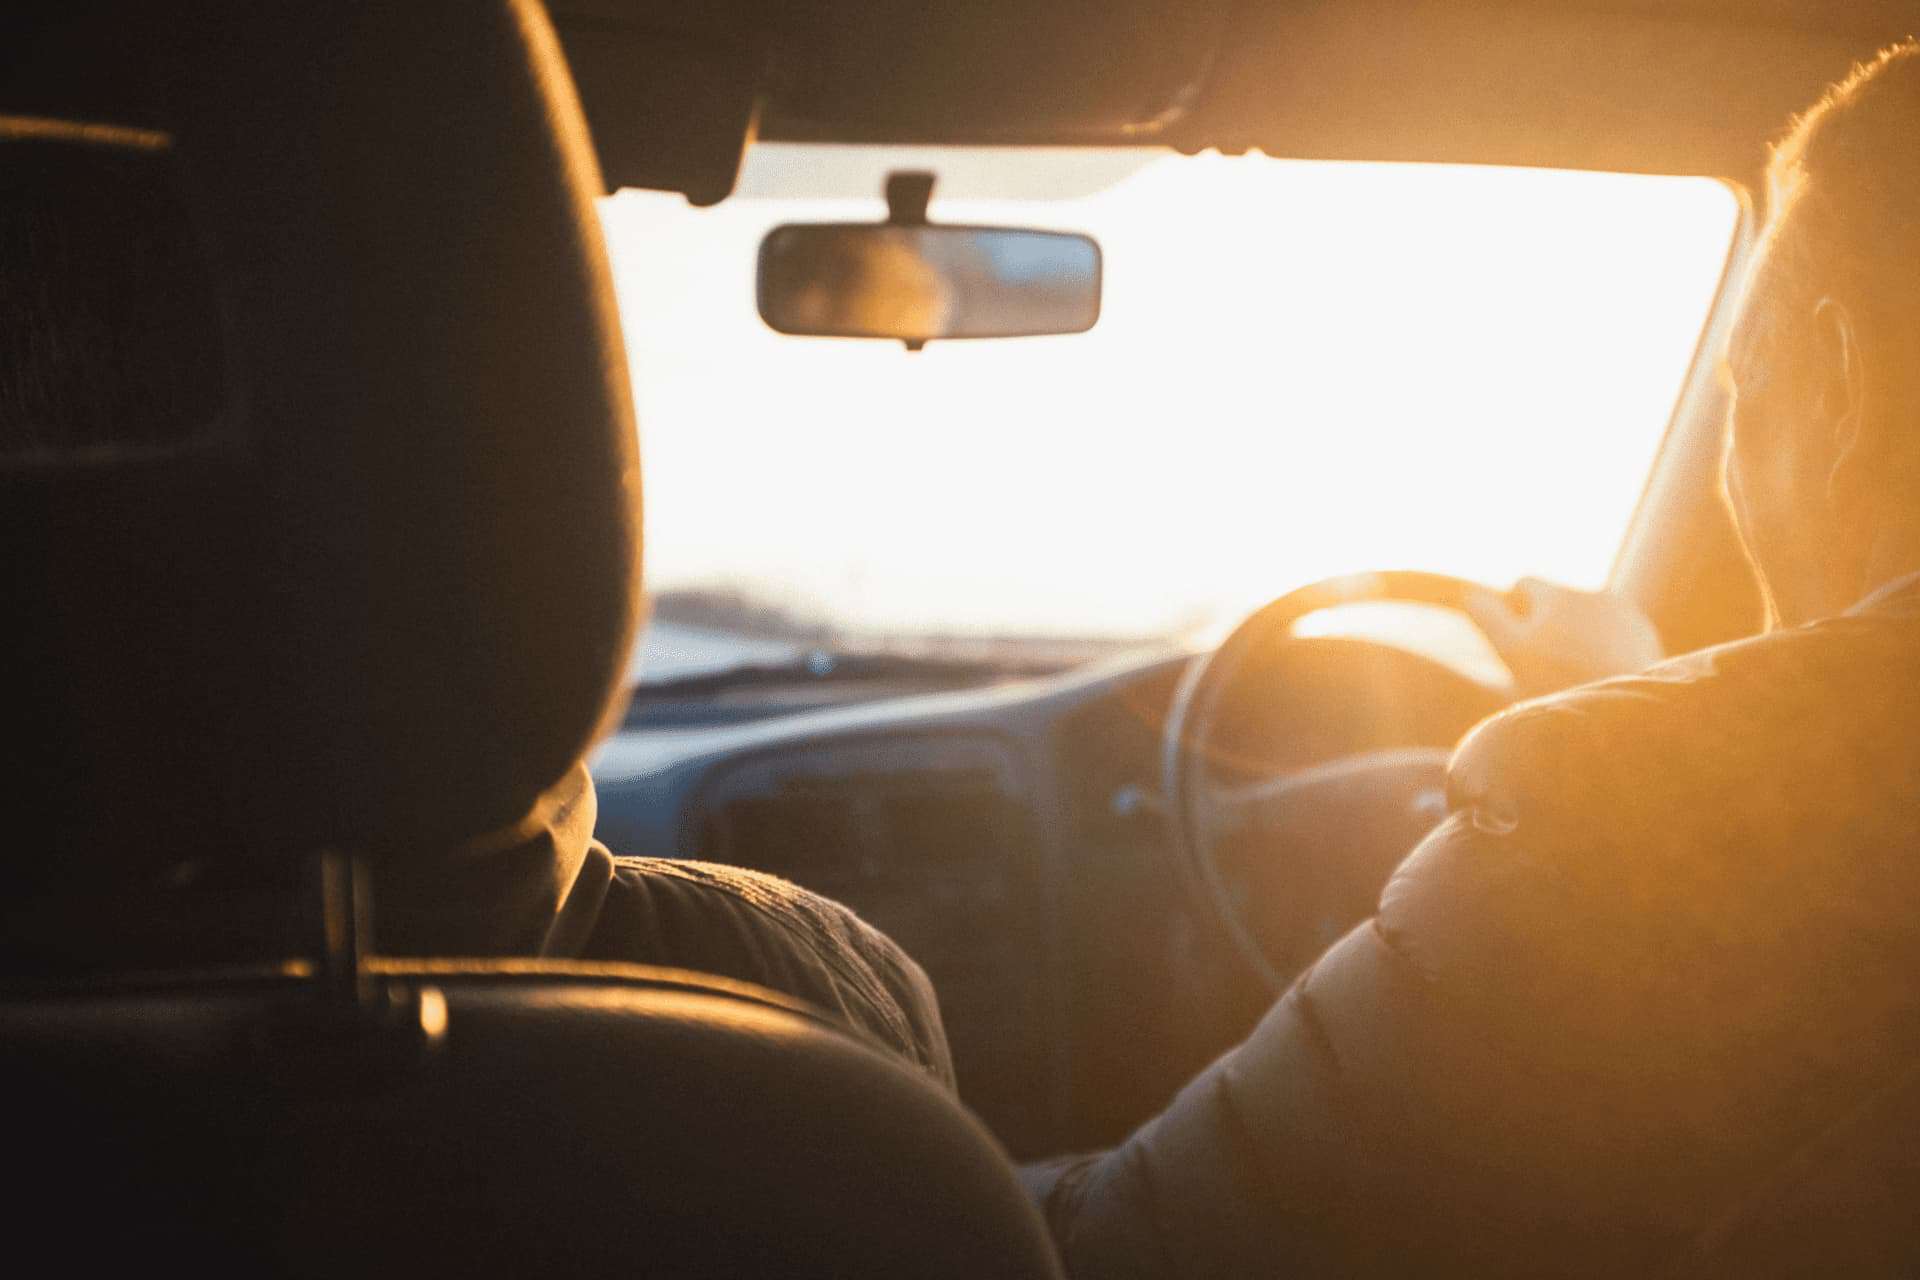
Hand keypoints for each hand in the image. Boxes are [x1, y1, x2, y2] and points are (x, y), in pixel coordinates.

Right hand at [1463, 577, 1663, 696]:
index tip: (1516, 639)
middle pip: (1557, 601)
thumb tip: (1469, 593)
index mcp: (1557, 595)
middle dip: (1549, 623)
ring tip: (1576, 676)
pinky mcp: (1645, 635)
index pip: (1525, 584)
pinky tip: (1603, 678)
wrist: (1629, 710)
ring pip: (1588, 618)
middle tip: (1545, 665)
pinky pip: (1617, 634)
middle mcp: (1593, 595)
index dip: (1514, 611)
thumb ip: (1489, 616)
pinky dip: (1607, 649)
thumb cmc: (1563, 682)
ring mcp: (1624, 613)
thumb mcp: (1513, 650)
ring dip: (1579, 636)